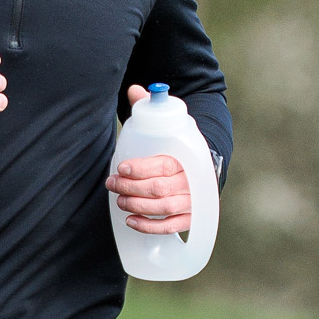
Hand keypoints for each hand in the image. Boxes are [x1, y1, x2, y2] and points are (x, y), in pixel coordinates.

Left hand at [106, 83, 193, 232]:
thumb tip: (135, 91)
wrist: (205, 163)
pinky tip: (131, 220)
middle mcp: (192, 181)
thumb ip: (151, 108)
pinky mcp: (190, 217)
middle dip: (131, 187)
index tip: (122, 167)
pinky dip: (150, 226)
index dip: (141, 168)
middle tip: (112, 183)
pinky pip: (171, 227)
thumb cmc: (179, 145)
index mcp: (188, 156)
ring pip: (163, 208)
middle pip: (159, 189)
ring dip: (137, 205)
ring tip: (119, 199)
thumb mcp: (168, 125)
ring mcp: (192, 201)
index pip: (164, 165)